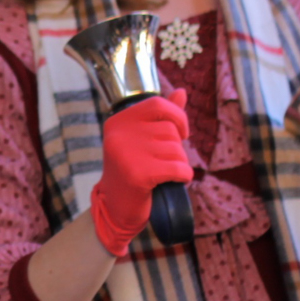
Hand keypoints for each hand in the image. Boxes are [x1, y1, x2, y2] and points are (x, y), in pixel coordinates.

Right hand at [89, 89, 191, 257]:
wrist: (115, 208)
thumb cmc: (133, 171)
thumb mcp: (142, 140)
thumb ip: (162, 116)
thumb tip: (181, 92)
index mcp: (118, 122)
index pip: (157, 104)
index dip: (178, 116)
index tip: (182, 133)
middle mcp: (119, 134)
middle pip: (169, 130)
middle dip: (177, 148)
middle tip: (166, 163)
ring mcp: (126, 154)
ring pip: (176, 150)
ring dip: (180, 164)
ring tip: (166, 174)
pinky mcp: (138, 174)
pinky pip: (177, 168)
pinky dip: (183, 175)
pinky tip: (176, 181)